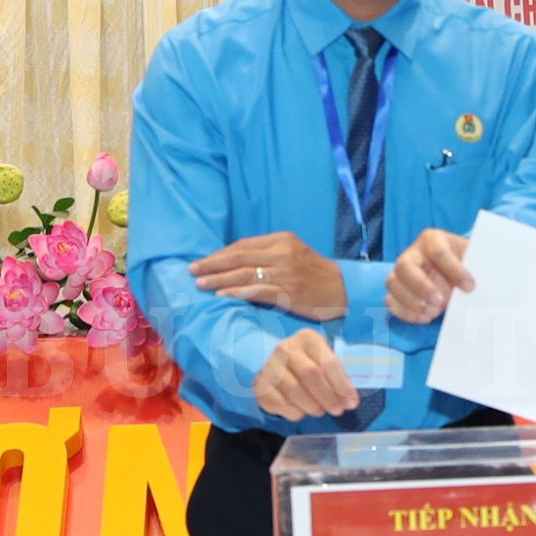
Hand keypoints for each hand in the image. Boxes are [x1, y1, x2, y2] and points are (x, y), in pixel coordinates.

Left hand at [193, 229, 343, 320]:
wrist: (343, 290)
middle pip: (239, 258)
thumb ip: (268, 253)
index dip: (220, 254)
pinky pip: (256, 292)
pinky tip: (222, 295)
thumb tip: (234, 260)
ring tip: (200, 285)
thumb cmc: (315, 272)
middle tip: (192, 271)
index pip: (244, 245)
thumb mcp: (294, 252)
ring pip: (244, 275)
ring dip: (219, 280)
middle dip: (212, 264)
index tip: (203, 261)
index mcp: (282, 240)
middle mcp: (282, 254)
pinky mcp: (288, 293)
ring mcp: (285, 274)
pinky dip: (237, 293)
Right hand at [253, 328, 361, 422]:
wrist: (278, 369)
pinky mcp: (260, 384)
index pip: (328, 363)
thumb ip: (339, 379)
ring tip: (320, 411)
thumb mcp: (326, 364)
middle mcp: (286, 348)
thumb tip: (350, 401)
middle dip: (327, 397)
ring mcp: (270, 365)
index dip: (342, 385)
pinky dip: (293, 412)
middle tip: (337, 410)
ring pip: (294, 390)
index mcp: (307, 339)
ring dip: (311, 406)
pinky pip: (279, 403)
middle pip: (310, 375)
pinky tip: (301, 412)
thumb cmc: (310, 365)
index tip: (352, 403)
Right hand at [386, 225, 473, 323]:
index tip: (470, 287)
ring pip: (392, 283)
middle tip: (441, 302)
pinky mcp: (396, 289)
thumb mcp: (473, 258)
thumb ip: (477, 267)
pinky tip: (426, 317)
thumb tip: (481, 286)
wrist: (454, 268)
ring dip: (413, 302)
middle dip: (422, 286)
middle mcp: (412, 253)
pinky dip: (407, 312)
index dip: (454, 270)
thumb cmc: (465, 262)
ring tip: (434, 311)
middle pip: (405, 265)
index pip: (438, 252)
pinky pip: (391, 301)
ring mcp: (400, 272)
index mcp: (432, 239)